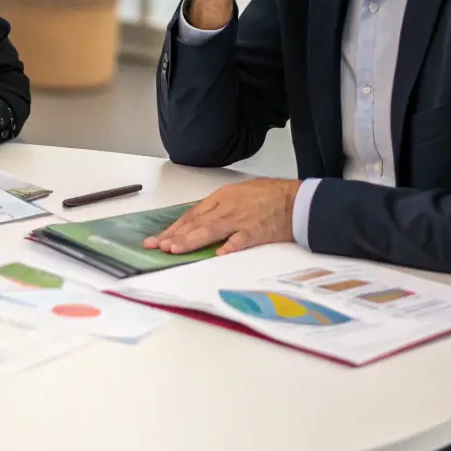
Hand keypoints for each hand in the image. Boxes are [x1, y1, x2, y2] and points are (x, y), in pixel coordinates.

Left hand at [144, 177, 301, 255]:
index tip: (159, 239)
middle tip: (157, 246)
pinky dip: (230, 246)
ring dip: (191, 240)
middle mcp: (226, 208)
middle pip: (196, 223)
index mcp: (221, 198)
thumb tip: (198, 225)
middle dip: (174, 235)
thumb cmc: (266, 196)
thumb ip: (218, 209)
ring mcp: (240, 220)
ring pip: (211, 230)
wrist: (293, 199)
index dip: (174, 227)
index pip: (192, 215)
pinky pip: (241, 240)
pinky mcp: (256, 231)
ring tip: (174, 249)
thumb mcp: (237, 195)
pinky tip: (218, 254)